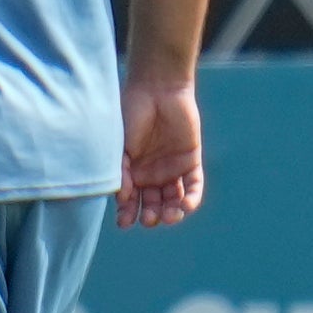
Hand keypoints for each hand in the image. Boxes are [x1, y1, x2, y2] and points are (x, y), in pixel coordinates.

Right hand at [118, 77, 203, 228]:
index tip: (124, 222)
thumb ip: (121, 171)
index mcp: (131, 171)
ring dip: (172, 212)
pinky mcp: (191, 161)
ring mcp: (171, 168)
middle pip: (152, 204)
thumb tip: (121, 198)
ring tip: (169, 216)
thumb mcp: (120, 145)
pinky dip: (191, 198)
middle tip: (149, 218)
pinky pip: (193, 186)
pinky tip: (186, 206)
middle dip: (151, 215)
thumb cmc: (130, 114)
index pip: (130, 200)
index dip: (127, 213)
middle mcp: (151, 174)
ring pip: (173, 199)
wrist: (156, 90)